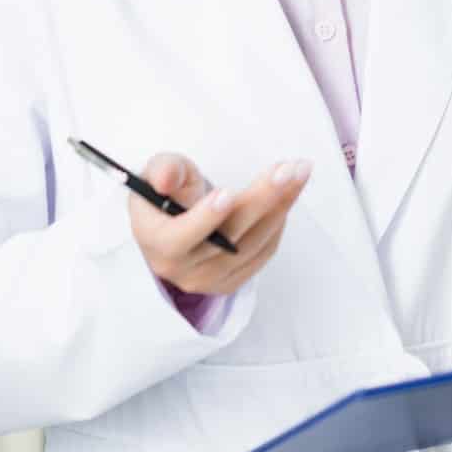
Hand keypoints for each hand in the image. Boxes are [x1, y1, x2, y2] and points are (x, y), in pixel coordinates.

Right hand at [129, 153, 310, 295]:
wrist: (173, 222)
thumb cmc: (167, 193)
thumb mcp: (157, 172)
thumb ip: (164, 170)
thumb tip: (166, 178)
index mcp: (153, 240)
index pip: (176, 238)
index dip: (204, 218)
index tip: (228, 193)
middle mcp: (179, 268)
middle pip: (227, 238)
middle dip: (261, 200)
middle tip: (289, 170)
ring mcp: (207, 279)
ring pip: (252, 244)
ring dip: (281, 205)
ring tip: (298, 172)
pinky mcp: (230, 281)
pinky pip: (262, 252)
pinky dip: (278, 222)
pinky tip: (287, 195)